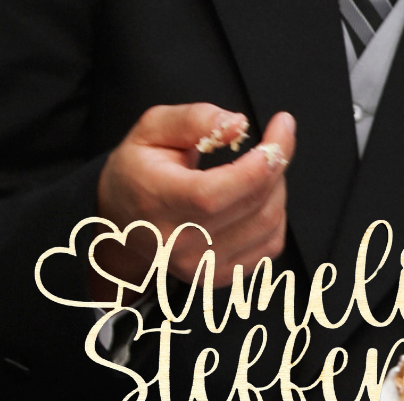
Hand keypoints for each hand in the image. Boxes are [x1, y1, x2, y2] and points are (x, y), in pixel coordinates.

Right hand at [92, 104, 295, 298]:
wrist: (122, 225)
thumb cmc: (139, 172)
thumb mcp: (152, 129)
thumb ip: (194, 120)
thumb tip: (238, 125)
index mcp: (160, 202)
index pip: (220, 190)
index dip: (262, 160)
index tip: (281, 128)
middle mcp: (181, 243)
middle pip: (253, 205)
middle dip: (275, 165)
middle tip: (273, 144)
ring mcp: (203, 267)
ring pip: (268, 226)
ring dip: (277, 190)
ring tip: (262, 170)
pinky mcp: (219, 277)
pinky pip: (270, 247)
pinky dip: (276, 217)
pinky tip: (258, 199)